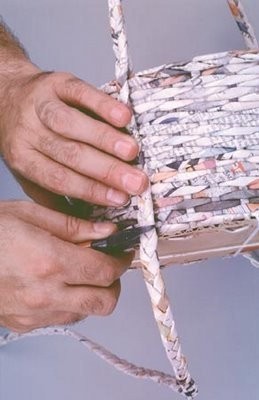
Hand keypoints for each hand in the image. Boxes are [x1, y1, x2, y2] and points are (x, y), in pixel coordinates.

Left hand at [0, 66, 147, 207]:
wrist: (9, 94)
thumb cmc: (28, 139)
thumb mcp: (31, 170)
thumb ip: (54, 193)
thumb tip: (87, 221)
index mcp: (23, 159)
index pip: (59, 179)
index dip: (91, 191)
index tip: (120, 199)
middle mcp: (28, 132)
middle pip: (70, 154)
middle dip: (107, 171)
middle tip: (137, 183)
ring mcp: (40, 104)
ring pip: (72, 124)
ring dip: (104, 139)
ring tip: (132, 152)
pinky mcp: (56, 82)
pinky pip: (79, 92)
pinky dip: (102, 104)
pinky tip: (124, 117)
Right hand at [0, 201, 132, 332]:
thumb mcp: (29, 214)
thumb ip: (73, 225)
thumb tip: (106, 230)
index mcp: (49, 261)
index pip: (105, 270)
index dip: (121, 260)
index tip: (122, 252)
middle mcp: (45, 293)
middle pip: (104, 301)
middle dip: (113, 283)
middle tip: (107, 265)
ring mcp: (35, 313)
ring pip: (86, 312)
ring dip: (92, 293)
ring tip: (79, 271)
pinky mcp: (26, 323)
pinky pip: (63, 317)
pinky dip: (71, 302)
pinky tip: (58, 283)